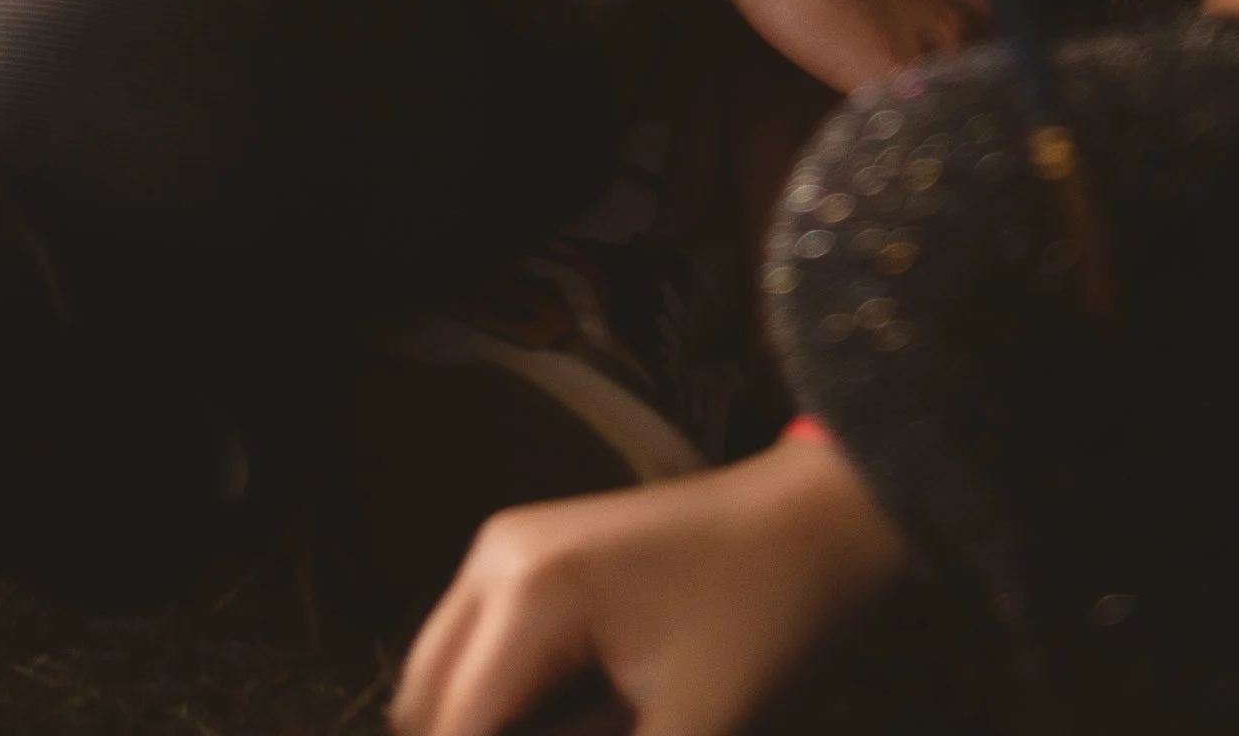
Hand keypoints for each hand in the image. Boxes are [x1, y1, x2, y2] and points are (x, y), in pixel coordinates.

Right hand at [391, 429, 911, 735]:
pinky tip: (563, 724)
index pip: (453, 726)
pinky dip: (497, 706)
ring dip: (480, 726)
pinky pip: (479, 650)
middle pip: (425, 701)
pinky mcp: (530, 558)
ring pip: (444, 676)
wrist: (813, 524)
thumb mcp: (690, 729)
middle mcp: (497, 560)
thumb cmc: (763, 619)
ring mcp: (508, 551)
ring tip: (581, 727)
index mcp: (530, 595)